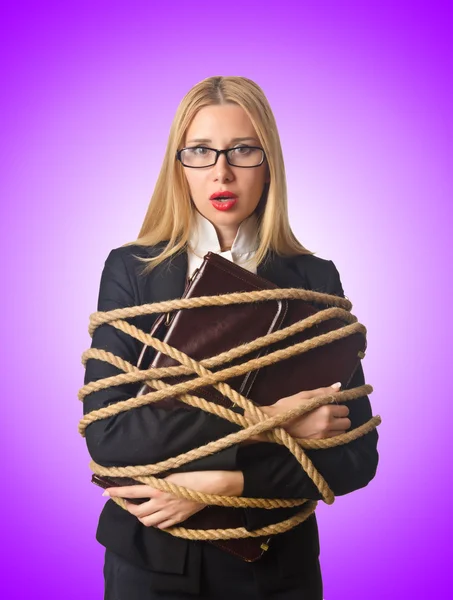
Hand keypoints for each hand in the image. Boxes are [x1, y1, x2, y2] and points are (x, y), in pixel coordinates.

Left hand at [103, 470, 242, 528]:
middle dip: (129, 507)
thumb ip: (158, 476)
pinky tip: (157, 515)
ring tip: (141, 508)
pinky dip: (155, 521)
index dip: (116, 491)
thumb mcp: (172, 470)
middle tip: (128, 500)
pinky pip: (161, 525)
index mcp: (157, 488)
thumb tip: (146, 477)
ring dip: (141, 516)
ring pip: (147, 522)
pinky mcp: (179, 519)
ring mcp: (169, 513)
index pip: (131, 491)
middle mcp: (160, 502)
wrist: (213, 485)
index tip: (104, 491)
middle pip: (136, 512)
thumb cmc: (194, 472)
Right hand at [271, 384, 350, 438]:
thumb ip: (324, 391)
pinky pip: (334, 439)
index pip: (344, 409)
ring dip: (337, 427)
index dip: (339, 406)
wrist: (274, 423)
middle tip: (330, 413)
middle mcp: (327, 424)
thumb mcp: (305, 395)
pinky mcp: (318, 443)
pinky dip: (332, 434)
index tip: (331, 405)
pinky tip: (322, 428)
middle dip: (340, 417)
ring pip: (342, 432)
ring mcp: (323, 435)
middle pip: (346, 422)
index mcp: (325, 410)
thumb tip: (339, 386)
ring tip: (326, 422)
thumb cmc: (288, 405)